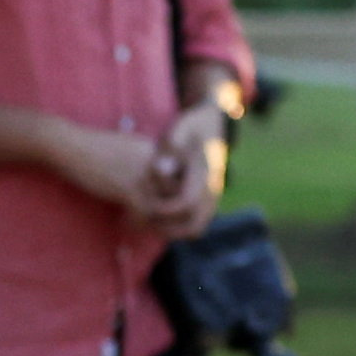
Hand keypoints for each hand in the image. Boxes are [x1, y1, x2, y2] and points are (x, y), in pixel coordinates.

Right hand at [45, 121, 169, 223]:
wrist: (69, 145)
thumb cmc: (88, 148)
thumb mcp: (121, 149)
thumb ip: (137, 162)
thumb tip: (140, 182)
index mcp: (154, 149)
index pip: (176, 176)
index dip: (167, 195)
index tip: (154, 205)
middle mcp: (154, 160)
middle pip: (174, 192)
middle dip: (165, 210)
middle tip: (152, 221)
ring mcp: (143, 173)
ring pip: (163, 206)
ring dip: (153, 220)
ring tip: (139, 226)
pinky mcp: (128, 187)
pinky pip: (144, 213)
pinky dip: (136, 224)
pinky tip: (124, 225)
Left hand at [137, 100, 232, 238]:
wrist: (212, 124)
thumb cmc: (191, 126)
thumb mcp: (181, 130)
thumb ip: (170, 148)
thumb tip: (160, 169)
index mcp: (205, 174)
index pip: (186, 204)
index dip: (164, 210)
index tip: (145, 205)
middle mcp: (213, 190)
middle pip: (193, 226)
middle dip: (166, 229)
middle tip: (142, 222)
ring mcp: (213, 198)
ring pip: (194, 229)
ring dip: (171, 231)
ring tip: (146, 223)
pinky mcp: (208, 202)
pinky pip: (195, 225)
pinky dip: (177, 228)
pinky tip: (156, 218)